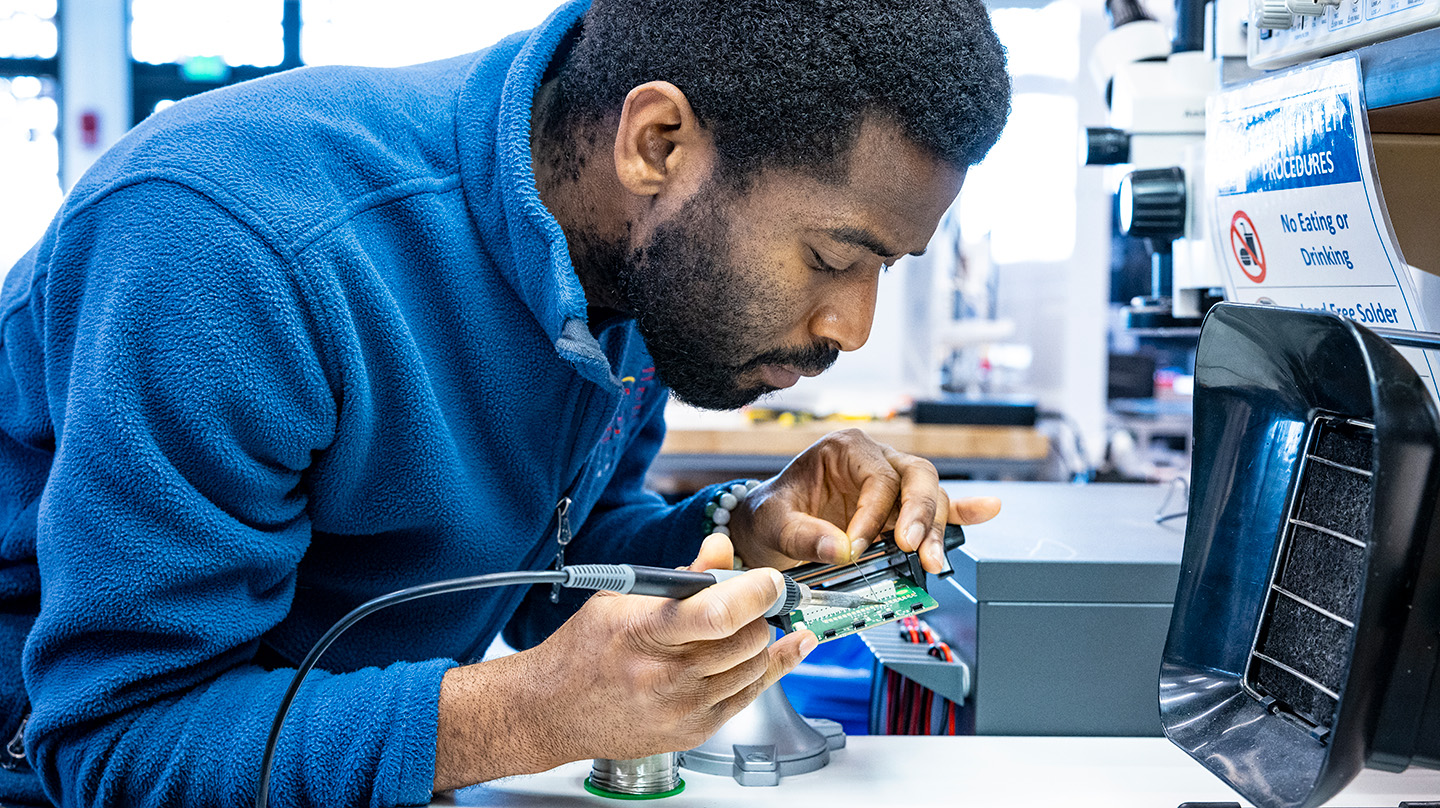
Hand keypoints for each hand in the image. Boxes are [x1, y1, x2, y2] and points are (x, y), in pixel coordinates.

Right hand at [432, 535, 816, 789]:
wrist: (553, 711)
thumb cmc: (584, 650)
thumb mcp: (622, 597)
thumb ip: (681, 575)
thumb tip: (722, 549)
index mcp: (644, 632)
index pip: (718, 613)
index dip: (756, 592)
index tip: (770, 579)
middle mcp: (666, 675)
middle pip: (747, 640)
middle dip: (761, 612)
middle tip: (759, 598)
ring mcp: (683, 709)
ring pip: (755, 667)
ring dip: (763, 640)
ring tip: (756, 623)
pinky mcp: (694, 731)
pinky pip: (749, 697)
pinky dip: (766, 670)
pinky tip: (780, 651)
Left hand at [727, 428, 1001, 573]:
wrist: (769, 528)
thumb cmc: (772, 515)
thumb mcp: (773, 522)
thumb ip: (803, 534)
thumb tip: (840, 548)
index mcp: (845, 449)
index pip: (876, 478)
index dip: (873, 514)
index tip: (858, 546)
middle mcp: (876, 460)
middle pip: (916, 477)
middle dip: (920, 514)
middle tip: (913, 547)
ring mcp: (894, 483)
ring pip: (931, 496)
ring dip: (937, 528)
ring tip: (934, 561)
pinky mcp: (902, 510)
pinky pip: (940, 506)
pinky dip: (965, 511)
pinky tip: (988, 510)